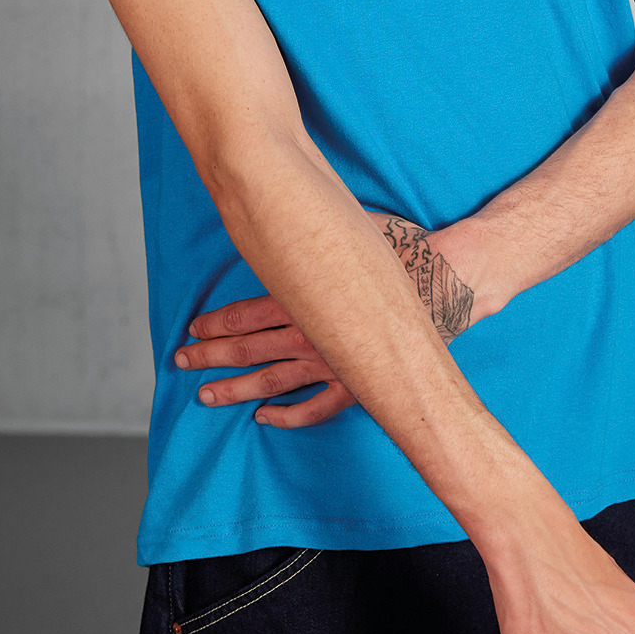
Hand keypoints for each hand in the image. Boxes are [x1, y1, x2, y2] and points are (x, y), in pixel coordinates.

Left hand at [173, 211, 480, 426]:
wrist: (451, 280)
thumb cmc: (402, 250)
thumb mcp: (350, 229)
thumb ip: (314, 236)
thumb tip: (287, 214)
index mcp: (307, 297)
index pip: (247, 315)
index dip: (216, 324)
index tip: (193, 329)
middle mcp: (313, 334)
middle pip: (250, 350)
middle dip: (211, 357)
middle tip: (183, 362)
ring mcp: (335, 363)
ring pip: (274, 382)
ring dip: (237, 389)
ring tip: (207, 396)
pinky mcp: (359, 382)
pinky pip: (317, 407)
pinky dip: (289, 416)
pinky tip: (265, 418)